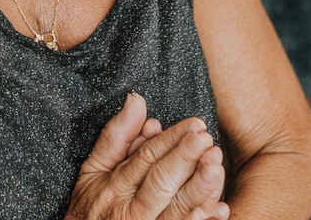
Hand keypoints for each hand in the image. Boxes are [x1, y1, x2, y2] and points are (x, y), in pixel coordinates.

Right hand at [66, 94, 227, 219]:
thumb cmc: (91, 207)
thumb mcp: (94, 168)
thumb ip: (116, 135)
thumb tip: (136, 101)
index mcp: (115, 186)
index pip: (147, 157)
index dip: (172, 140)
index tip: (194, 125)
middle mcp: (131, 211)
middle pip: (162, 181)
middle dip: (186, 158)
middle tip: (206, 138)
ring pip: (176, 209)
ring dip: (199, 188)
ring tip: (216, 166)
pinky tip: (219, 209)